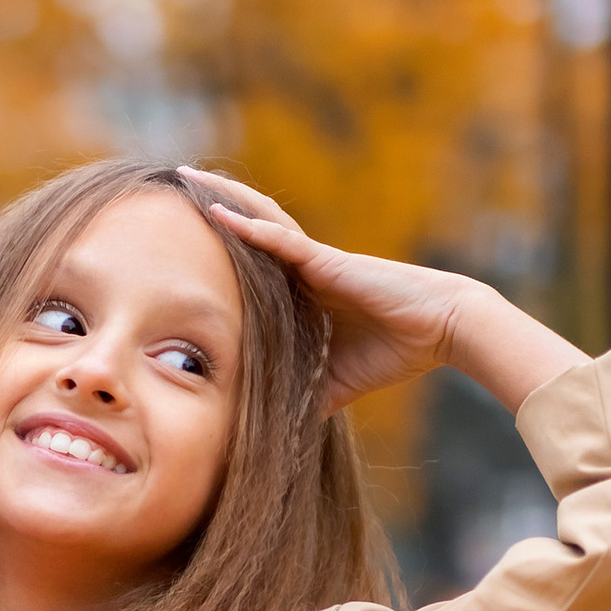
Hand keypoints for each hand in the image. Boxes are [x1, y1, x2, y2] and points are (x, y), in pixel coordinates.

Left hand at [182, 174, 583, 413]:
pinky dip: (249, 227)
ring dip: (222, 198)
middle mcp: (301, 267)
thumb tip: (267, 433)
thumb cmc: (392, 350)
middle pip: (246, 229)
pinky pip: (282, 240)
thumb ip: (300, 396)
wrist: (439, 330)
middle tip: (170, 189)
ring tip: (187, 178)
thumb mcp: (332, 382)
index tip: (175, 243)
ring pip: (258, 220)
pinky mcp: (327, 262)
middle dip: (210, 206)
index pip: (249, 263)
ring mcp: (313, 261)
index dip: (216, 247)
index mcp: (300, 290)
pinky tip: (217, 212)